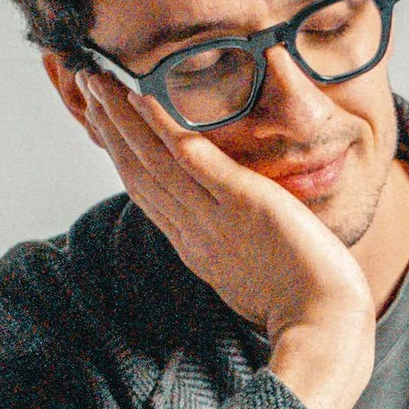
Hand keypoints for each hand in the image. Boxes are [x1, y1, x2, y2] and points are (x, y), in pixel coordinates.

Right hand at [69, 70, 375, 408]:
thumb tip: (232, 232)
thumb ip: (235, 245)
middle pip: (138, 171)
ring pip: (154, 161)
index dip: (119, 153)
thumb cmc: (303, 306)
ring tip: (97, 80)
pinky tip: (144, 99)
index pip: (146, 191)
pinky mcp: (244, 204)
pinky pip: (195, 162)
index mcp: (195, 246)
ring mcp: (215, 217)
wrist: (325, 327)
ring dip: (122, 118)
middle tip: (83, 84)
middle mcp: (194, 230)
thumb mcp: (254, 273)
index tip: (101, 121)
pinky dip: (166, 129)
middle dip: (108, 126)